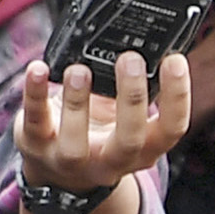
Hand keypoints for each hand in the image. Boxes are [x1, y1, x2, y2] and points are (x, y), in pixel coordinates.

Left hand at [18, 53, 190, 193]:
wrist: (56, 168)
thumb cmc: (98, 131)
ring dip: (79, 102)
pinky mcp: (37, 146)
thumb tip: (149, 45)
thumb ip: (136, 90)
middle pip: (129, 139)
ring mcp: (71, 159)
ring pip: (76, 142)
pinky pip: (35, 121)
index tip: (174, 60)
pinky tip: (38, 69)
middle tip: (130, 59)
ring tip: (80, 70)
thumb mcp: (124, 117)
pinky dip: (35, 93)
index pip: (171, 129)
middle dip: (132, 98)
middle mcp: (111, 161)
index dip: (178, 96)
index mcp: (143, 149)